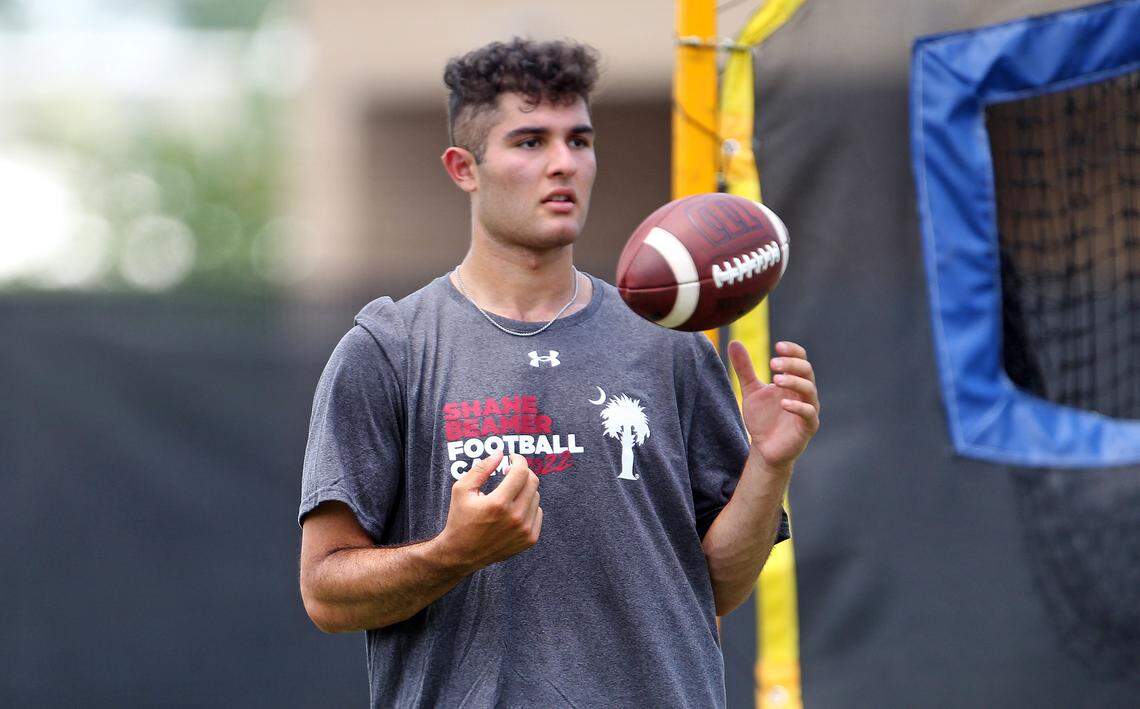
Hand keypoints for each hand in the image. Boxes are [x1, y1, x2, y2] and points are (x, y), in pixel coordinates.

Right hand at [436, 452, 542, 573]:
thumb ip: (481, 468)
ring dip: (525, 489)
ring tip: (508, 493)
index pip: (520, 472)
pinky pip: (538, 512)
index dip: (518, 460)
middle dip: (522, 472)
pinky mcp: (529, 540)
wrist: (462, 554)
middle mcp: (515, 518)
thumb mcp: (462, 489)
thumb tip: (500, 453)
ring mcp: (524, 530)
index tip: (511, 458)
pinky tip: (514, 508)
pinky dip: (528, 505)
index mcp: (498, 503)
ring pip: (536, 496)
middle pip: (532, 482)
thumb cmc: (460, 519)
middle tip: (510, 472)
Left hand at [728, 340, 819, 473]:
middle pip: (806, 370)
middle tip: (771, 363)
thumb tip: (734, 342)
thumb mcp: (751, 390)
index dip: (792, 351)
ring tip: (775, 378)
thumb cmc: (762, 418)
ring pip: (809, 389)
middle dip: (791, 364)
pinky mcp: (808, 426)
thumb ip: (744, 368)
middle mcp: (804, 392)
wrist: (765, 449)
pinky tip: (784, 403)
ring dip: (794, 381)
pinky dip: (798, 406)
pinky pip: (809, 413)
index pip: (800, 359)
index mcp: (792, 381)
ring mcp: (808, 408)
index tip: (777, 346)